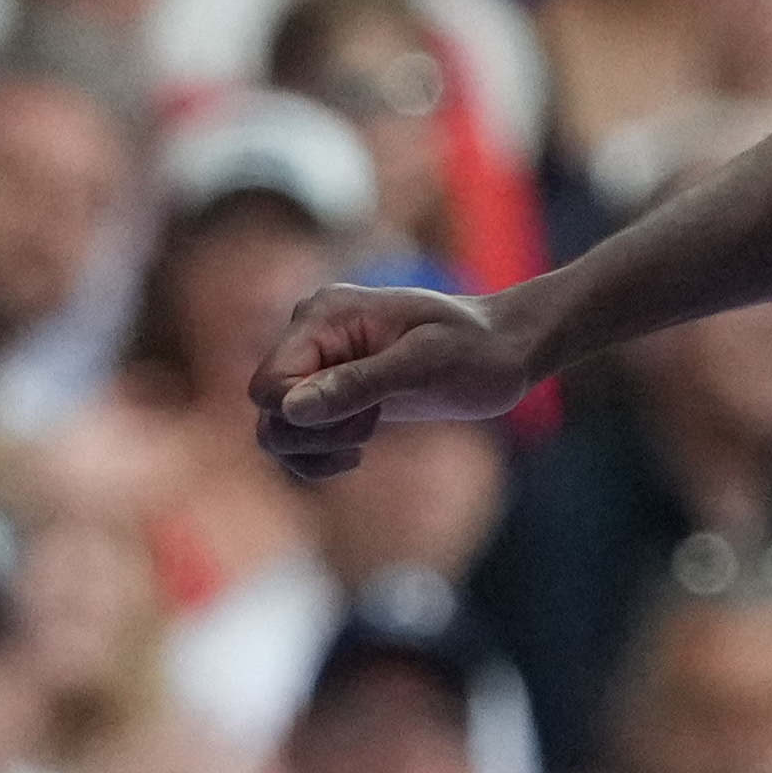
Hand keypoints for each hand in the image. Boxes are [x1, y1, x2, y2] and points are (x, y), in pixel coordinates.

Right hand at [257, 281, 533, 478]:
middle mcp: (310, 337)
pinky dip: (321, 456)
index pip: (269, 385)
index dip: (305, 417)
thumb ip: (358, 384)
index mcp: (323, 317)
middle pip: (268, 411)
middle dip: (316, 435)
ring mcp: (319, 364)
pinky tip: (360, 450)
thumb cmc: (475, 349)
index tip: (366, 415)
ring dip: (318, 449)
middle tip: (372, 425)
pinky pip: (299, 436)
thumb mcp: (424, 364)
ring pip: (277, 428)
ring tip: (368, 434)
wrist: (503, 350)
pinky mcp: (334, 392)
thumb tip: (293, 410)